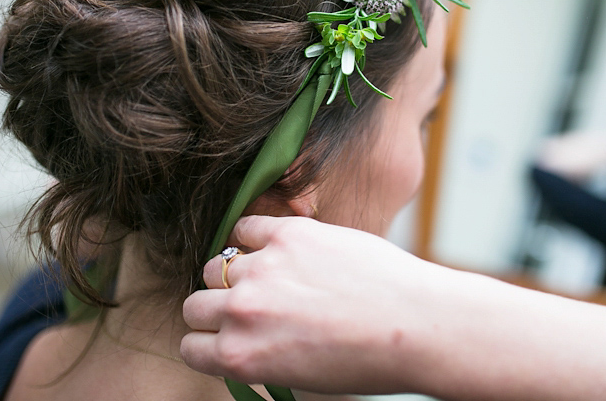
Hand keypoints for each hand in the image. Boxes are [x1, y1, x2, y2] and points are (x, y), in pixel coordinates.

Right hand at [180, 216, 442, 394]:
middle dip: (214, 308)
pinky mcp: (289, 233)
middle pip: (195, 304)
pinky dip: (254, 237)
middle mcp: (242, 312)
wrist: (414, 324)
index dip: (207, 341)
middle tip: (247, 306)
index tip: (224, 335)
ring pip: (216, 266)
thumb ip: (260, 357)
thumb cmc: (367, 359)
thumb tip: (242, 339)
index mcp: (240, 357)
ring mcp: (263, 269)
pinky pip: (246, 227)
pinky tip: (275, 247)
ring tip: (265, 276)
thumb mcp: (300, 377)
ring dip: (233, 273)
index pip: (191, 346)